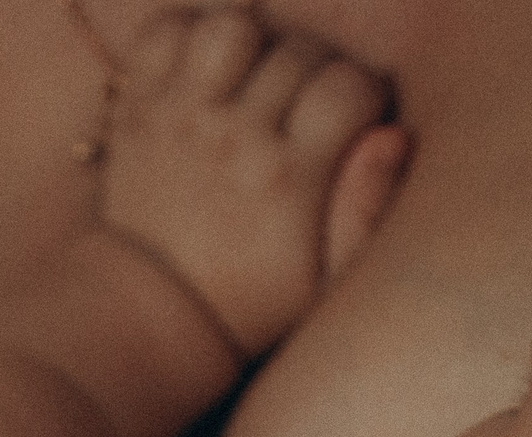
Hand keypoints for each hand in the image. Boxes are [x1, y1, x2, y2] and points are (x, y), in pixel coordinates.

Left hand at [100, 9, 405, 355]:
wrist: (152, 313)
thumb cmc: (252, 299)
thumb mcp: (326, 281)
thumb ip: (367, 211)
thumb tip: (392, 136)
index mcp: (289, 178)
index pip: (348, 86)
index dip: (364, 93)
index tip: (353, 120)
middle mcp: (234, 138)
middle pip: (297, 51)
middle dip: (317, 67)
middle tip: (307, 105)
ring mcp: (181, 117)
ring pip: (231, 27)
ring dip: (253, 42)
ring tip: (257, 78)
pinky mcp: (139, 109)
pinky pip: (166, 32)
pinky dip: (189, 36)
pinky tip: (208, 73)